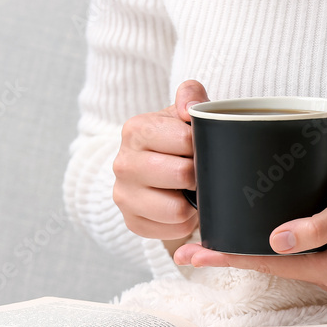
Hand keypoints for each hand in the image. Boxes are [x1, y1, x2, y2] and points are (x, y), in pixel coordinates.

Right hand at [112, 80, 209, 243]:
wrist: (152, 171)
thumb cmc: (173, 140)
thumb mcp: (181, 113)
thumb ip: (190, 95)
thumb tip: (189, 109)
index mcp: (136, 130)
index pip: (186, 140)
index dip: (203, 146)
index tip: (202, 148)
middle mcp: (123, 163)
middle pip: (182, 175)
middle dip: (199, 175)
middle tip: (201, 172)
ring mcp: (124, 196)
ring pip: (177, 209)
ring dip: (193, 203)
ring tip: (191, 191)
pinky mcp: (132, 222)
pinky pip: (174, 230)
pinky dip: (186, 222)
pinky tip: (182, 207)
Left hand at [174, 160, 326, 292]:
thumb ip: (315, 226)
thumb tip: (274, 241)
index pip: (269, 263)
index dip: (230, 257)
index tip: (196, 253)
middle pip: (266, 264)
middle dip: (228, 255)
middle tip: (186, 250)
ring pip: (275, 256)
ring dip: (242, 246)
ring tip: (205, 240)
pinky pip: (288, 245)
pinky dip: (262, 237)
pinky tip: (243, 228)